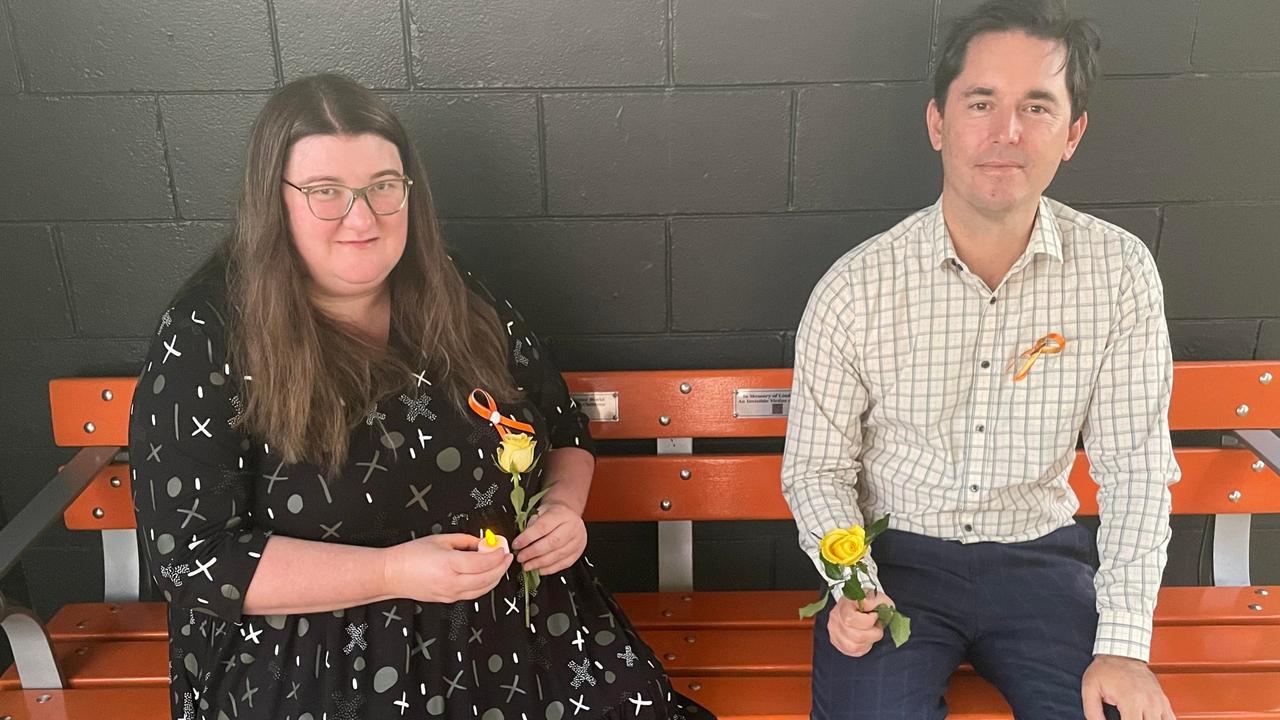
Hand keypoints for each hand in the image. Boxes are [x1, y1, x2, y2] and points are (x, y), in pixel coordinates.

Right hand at [382, 533, 511, 602]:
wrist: (391, 574)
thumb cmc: (409, 555)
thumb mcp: (440, 539)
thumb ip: (464, 540)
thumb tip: (482, 543)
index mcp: (449, 564)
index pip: (483, 562)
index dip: (497, 555)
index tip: (503, 548)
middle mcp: (451, 582)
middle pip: (487, 578)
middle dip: (501, 567)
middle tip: (508, 556)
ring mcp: (450, 593)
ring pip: (482, 589)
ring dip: (495, 578)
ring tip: (500, 566)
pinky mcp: (447, 599)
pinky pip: (473, 594)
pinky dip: (484, 585)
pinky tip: (487, 576)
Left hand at [511, 502, 586, 574]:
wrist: (568, 514)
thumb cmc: (553, 514)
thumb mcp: (540, 511)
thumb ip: (531, 525)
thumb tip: (520, 541)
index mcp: (561, 514)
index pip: (543, 527)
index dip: (528, 538)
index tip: (516, 545)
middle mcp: (572, 527)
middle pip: (551, 543)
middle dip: (532, 553)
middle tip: (521, 557)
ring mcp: (577, 541)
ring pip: (557, 555)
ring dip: (539, 563)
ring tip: (527, 565)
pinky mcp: (578, 552)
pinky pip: (563, 564)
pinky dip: (549, 569)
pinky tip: (538, 569)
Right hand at [827, 589, 894, 656]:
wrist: (862, 606)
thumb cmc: (869, 602)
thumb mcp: (877, 597)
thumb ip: (873, 599)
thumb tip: (866, 604)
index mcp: (844, 604)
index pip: (851, 619)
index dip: (868, 621)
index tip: (875, 615)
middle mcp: (835, 618)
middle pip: (856, 636)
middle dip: (873, 633)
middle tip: (876, 625)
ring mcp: (834, 631)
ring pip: (855, 646)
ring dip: (869, 641)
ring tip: (871, 631)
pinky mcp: (837, 642)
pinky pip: (853, 652)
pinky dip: (864, 647)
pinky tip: (866, 638)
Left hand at [1082, 654, 1174, 719]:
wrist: (1121, 652)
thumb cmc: (1106, 669)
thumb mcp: (1090, 688)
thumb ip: (1092, 712)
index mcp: (1131, 700)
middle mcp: (1148, 702)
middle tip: (1125, 718)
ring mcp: (1158, 701)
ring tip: (1135, 718)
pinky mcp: (1163, 701)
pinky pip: (1171, 719)